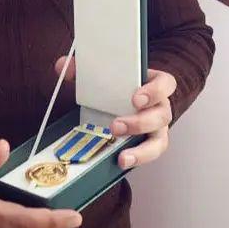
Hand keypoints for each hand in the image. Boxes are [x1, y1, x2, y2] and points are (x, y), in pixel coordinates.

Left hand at [53, 57, 176, 170]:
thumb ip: (83, 68)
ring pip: (160, 139)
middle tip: (116, 126)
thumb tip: (62, 66)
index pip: (166, 84)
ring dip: (142, 148)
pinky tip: (122, 161)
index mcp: (153, 84)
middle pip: (162, 114)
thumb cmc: (116, 87)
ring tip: (122, 155)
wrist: (120, 101)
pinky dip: (138, 159)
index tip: (135, 98)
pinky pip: (151, 154)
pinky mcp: (149, 145)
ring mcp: (156, 128)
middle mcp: (159, 106)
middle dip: (140, 122)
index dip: (155, 91)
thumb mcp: (102, 73)